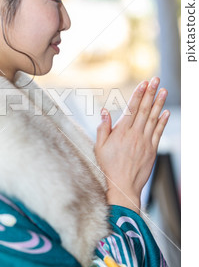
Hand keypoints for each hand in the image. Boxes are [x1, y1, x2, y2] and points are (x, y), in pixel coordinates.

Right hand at [94, 77, 169, 212]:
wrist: (123, 186)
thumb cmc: (108, 167)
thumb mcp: (99, 147)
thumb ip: (103, 128)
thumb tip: (104, 111)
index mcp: (121, 132)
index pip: (131, 108)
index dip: (138, 94)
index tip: (144, 83)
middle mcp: (135, 134)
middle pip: (144, 109)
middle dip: (150, 93)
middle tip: (156, 80)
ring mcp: (145, 142)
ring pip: (153, 118)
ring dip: (159, 103)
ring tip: (164, 91)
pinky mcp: (152, 150)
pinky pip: (159, 132)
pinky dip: (163, 121)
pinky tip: (166, 112)